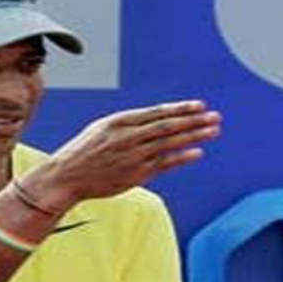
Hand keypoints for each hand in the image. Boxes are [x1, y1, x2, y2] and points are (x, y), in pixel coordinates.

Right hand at [43, 100, 220, 206]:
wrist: (67, 175)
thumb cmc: (84, 151)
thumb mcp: (102, 128)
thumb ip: (128, 125)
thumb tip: (154, 120)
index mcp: (119, 121)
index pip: (157, 112)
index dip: (180, 109)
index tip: (199, 105)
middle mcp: (128, 137)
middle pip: (168, 126)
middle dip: (194, 120)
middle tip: (215, 117)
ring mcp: (133, 156)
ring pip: (169, 143)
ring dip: (193, 136)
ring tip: (213, 131)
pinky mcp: (135, 174)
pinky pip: (164, 164)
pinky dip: (181, 157)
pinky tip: (197, 152)